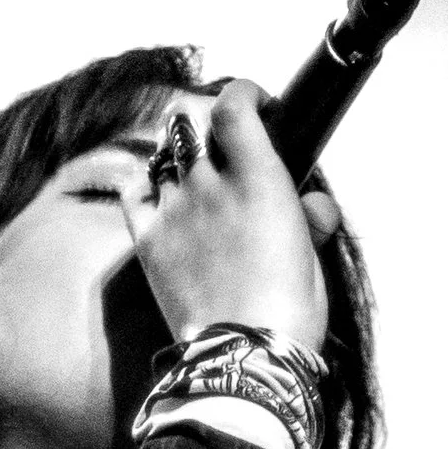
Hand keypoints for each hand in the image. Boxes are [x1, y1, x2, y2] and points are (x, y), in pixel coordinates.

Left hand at [127, 82, 337, 358]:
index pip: (234, 105)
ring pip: (163, 154)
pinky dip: (143, 182)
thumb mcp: (313, 259)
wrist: (244, 355)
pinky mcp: (148, 239)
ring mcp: (175, 209)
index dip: (244, 93)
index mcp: (259, 178)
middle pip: (189, 120)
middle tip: (224, 142)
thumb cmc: (287, 312)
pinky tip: (159, 192)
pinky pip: (133, 191)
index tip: (258, 105)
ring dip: (179, 155)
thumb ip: (310, 220)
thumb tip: (314, 206)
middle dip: (207, 121)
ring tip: (195, 175)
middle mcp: (210, 183)